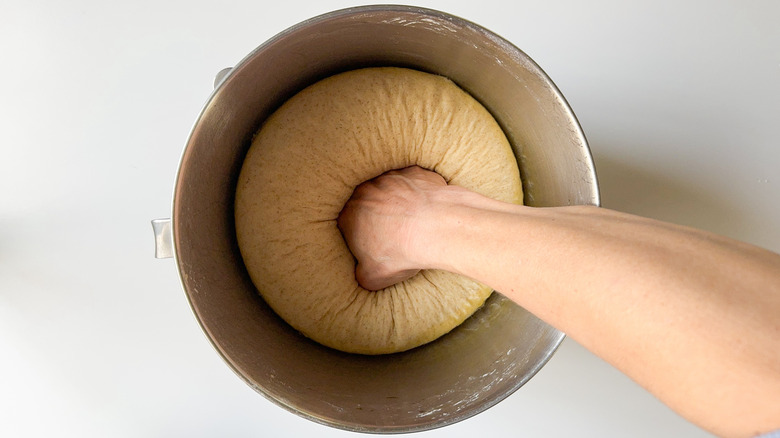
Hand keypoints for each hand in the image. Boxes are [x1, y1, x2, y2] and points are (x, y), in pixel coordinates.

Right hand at [337, 166, 446, 289]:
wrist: (434, 229)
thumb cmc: (400, 253)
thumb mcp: (372, 277)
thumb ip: (361, 272)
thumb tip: (364, 271)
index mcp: (348, 215)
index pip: (347, 224)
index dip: (360, 234)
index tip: (373, 243)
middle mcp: (365, 191)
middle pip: (368, 203)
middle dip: (378, 215)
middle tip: (394, 232)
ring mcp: (390, 178)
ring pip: (391, 189)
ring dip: (399, 201)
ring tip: (414, 221)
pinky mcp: (414, 172)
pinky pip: (415, 181)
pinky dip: (420, 192)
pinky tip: (429, 208)